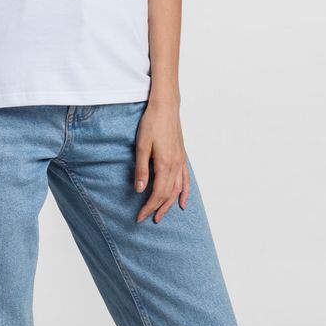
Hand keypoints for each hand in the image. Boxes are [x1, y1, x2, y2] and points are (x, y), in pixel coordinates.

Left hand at [134, 100, 189, 222]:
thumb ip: (141, 169)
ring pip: (177, 189)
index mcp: (164, 164)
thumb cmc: (151, 123)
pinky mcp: (182, 156)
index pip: (157, 193)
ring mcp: (181, 161)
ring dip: (170, 203)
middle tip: (148, 219)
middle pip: (168, 194)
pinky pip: (186, 179)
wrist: (165, 106)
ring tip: (162, 214)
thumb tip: (139, 189)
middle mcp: (175, 165)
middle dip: (158, 208)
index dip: (149, 207)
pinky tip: (182, 201)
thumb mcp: (141, 145)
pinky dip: (185, 192)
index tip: (140, 216)